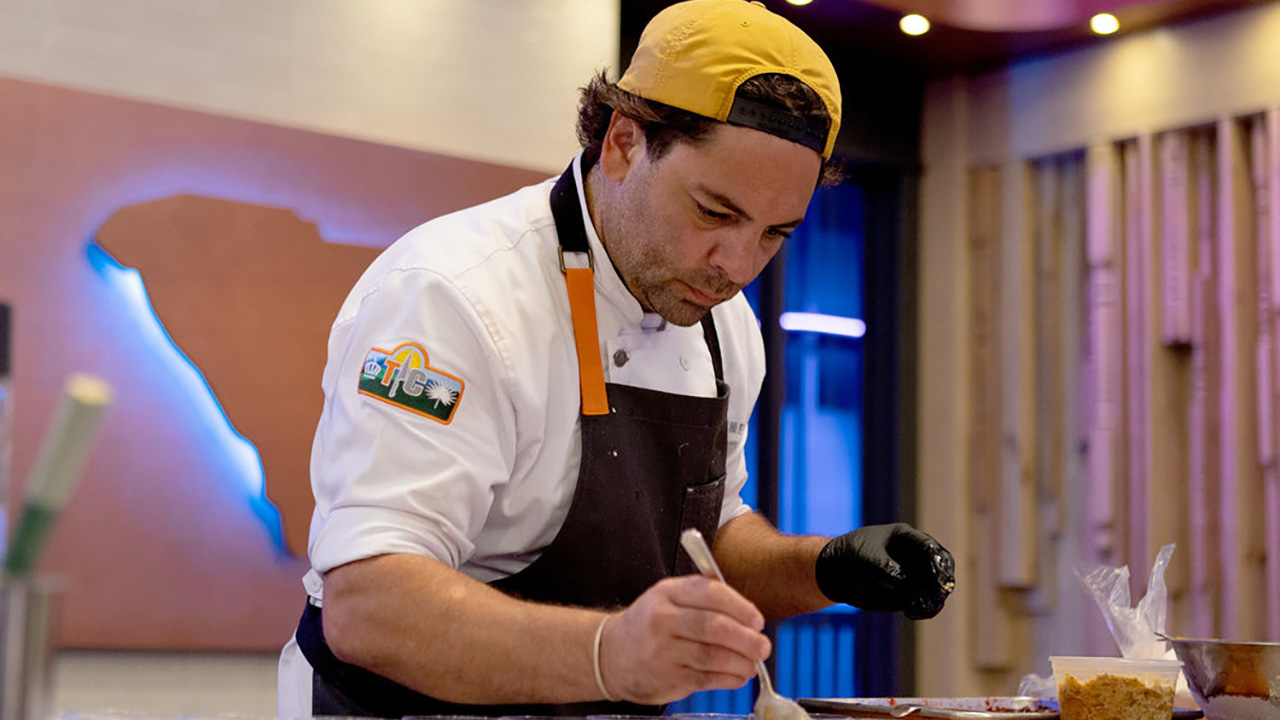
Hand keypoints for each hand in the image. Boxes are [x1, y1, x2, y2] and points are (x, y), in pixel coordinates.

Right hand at [598, 575, 770, 704]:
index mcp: (667, 593)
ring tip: (752, 662)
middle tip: (763, 645)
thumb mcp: (668, 597)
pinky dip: (729, 678)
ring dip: (741, 661)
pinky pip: (707, 679)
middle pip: (714, 627)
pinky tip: (738, 675)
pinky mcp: (667, 679)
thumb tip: (748, 612)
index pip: (710, 593)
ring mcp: (663, 652)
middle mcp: (662, 620)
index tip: (757, 619)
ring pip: (713, 656)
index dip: (740, 606)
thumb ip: (704, 597)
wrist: (611, 654)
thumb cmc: (649, 623)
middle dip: (747, 638)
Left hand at [814, 523, 954, 619]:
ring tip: (919, 608)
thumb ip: (884, 566)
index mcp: (906, 538)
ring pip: (936, 589)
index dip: (938, 561)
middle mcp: (916, 556)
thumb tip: (904, 581)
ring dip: (934, 600)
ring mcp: (916, 575)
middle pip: (941, 568)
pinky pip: (925, 604)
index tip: (939, 575)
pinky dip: (923, 610)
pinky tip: (911, 613)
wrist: (836, 571)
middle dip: (942, 581)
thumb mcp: (864, 556)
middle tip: (939, 594)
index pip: (929, 547)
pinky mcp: (911, 593)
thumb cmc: (850, 554)